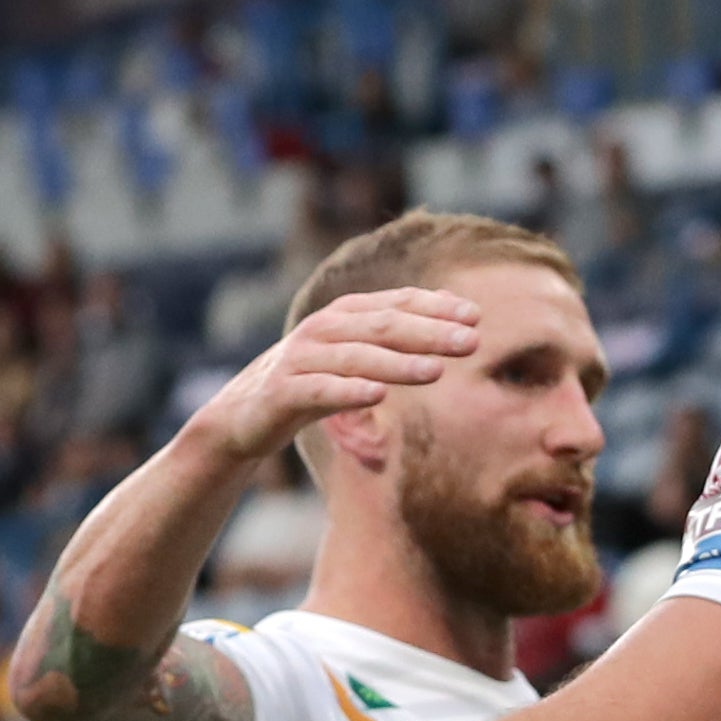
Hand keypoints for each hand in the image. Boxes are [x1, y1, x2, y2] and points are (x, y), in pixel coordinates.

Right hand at [185, 289, 481, 468]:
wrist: (243, 417)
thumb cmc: (310, 385)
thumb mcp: (352, 357)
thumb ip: (390, 341)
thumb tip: (451, 327)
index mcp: (344, 316)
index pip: (396, 302)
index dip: (436, 306)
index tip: (476, 316)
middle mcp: (324, 329)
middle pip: (383, 326)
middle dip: (430, 332)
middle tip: (471, 342)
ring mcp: (301, 358)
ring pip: (357, 356)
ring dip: (399, 363)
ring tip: (436, 371)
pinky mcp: (282, 392)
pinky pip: (320, 390)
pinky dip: (349, 391)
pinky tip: (378, 396)